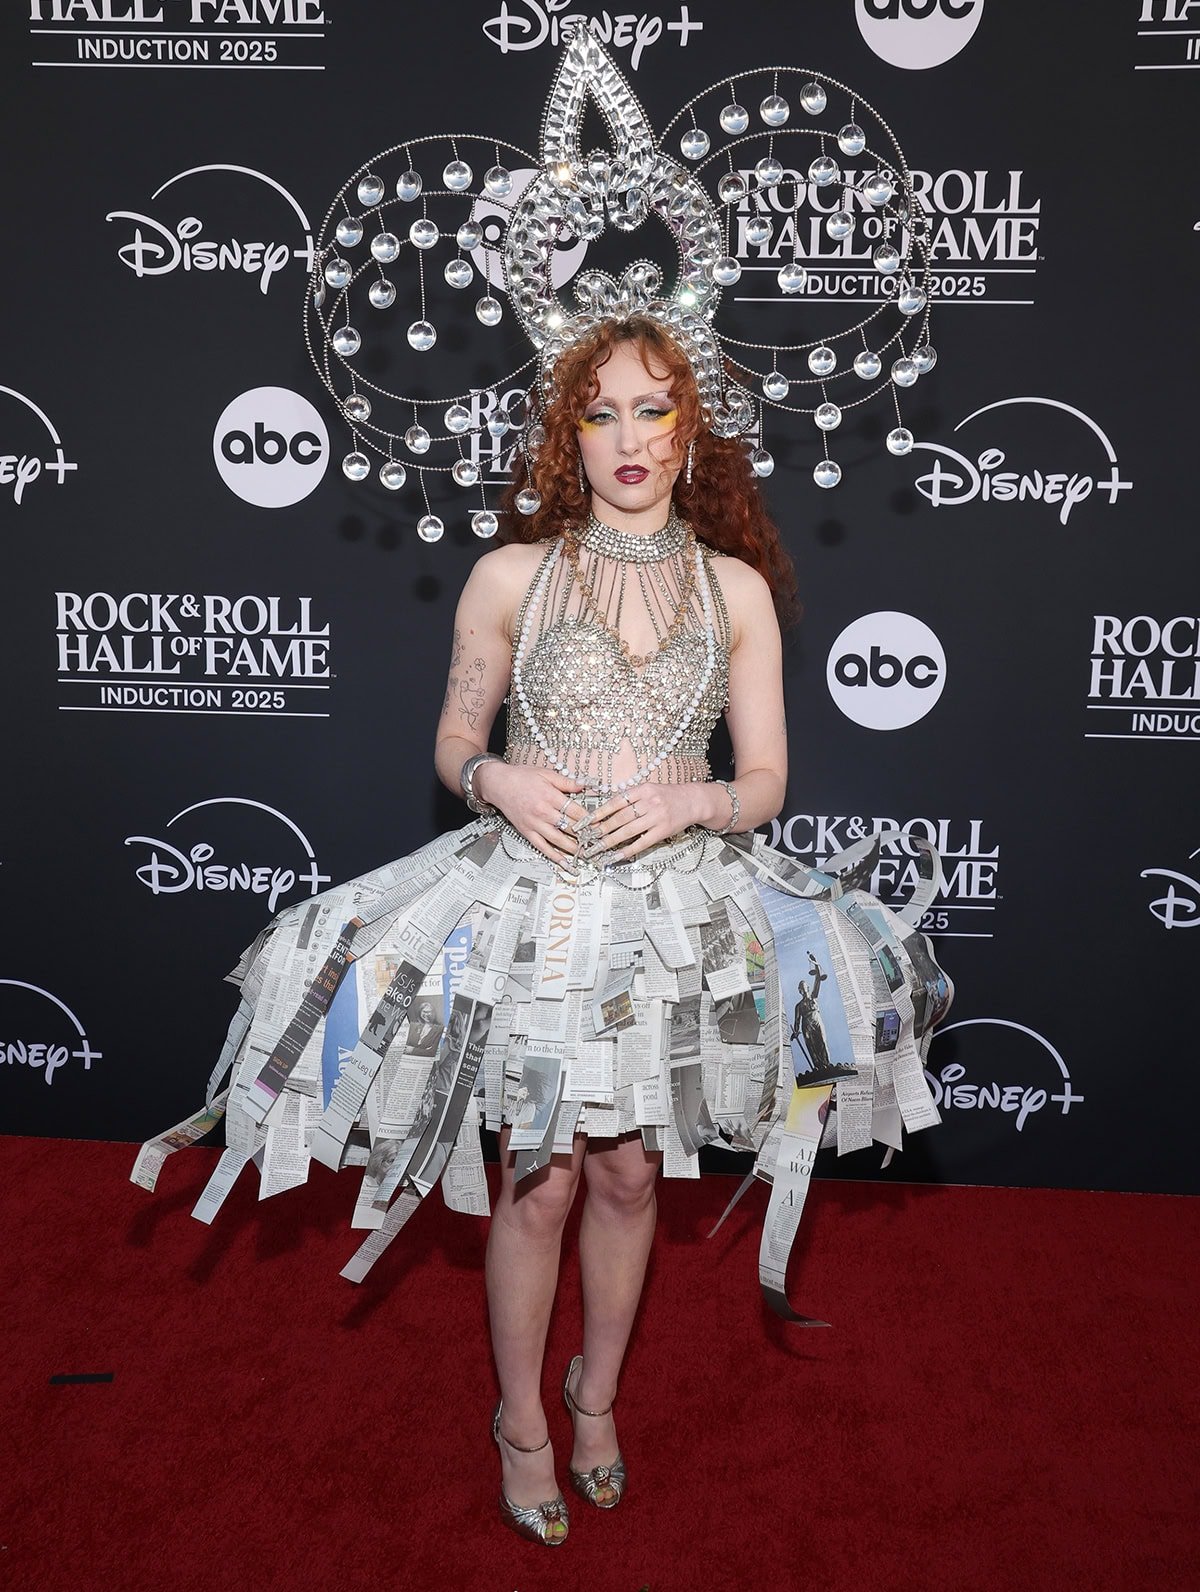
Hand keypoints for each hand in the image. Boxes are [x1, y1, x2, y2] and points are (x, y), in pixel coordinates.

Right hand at [475, 761, 588, 862]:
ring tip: (586, 853)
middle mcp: (543, 812)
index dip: (589, 819)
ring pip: (558, 839)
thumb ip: (566, 782)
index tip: (599, 825)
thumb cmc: (521, 777)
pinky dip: (554, 856)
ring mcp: (534, 824)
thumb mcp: (546, 774)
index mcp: (550, 796)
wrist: (498, 784)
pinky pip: (542, 847)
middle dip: (585, 835)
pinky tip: (564, 862)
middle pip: (569, 827)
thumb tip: (584, 785)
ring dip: (574, 848)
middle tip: (597, 841)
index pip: (575, 811)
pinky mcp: (526, 832)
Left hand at [586, 782, 709, 861]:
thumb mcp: (649, 789)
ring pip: (628, 831)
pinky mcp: (663, 831)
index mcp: (642, 790)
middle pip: (619, 818)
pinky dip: (627, 850)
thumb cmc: (669, 795)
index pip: (615, 802)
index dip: (598, 813)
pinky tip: (616, 855)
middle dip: (601, 829)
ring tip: (597, 848)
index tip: (586, 821)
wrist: (694, 801)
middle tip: (587, 838)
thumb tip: (606, 808)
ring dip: (610, 841)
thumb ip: (630, 797)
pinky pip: (642, 843)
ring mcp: (656, 817)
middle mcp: (649, 802)